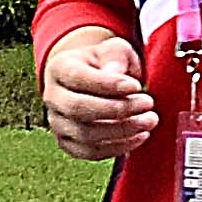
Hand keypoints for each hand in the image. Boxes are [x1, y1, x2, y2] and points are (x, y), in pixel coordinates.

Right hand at [41, 29, 156, 159]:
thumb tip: (114, 73)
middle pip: (78, 109)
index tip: (135, 86)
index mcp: (59, 68)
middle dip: (117, 110)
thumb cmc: (105, 62)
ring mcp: (58, 123)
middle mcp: (52, 97)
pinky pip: (89, 152)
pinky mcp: (68, 143)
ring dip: (121, 131)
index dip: (107, 84)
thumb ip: (114, 58)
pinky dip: (116, 147)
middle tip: (147, 104)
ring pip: (84, 134)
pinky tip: (139, 136)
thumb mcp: (114, 49)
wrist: (95, 77)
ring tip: (149, 121)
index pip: (78, 78)